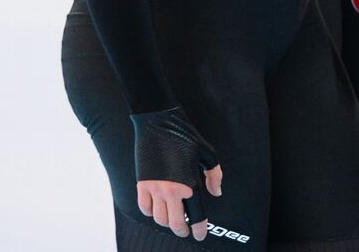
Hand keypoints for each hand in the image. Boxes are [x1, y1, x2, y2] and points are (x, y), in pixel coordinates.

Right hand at [131, 106, 222, 240]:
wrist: (158, 123)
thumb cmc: (186, 136)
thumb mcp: (208, 154)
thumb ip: (214, 176)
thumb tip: (215, 193)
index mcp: (190, 183)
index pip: (196, 214)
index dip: (199, 228)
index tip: (200, 234)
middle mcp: (172, 190)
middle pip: (175, 222)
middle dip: (182, 230)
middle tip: (186, 230)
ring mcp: (154, 188)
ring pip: (159, 218)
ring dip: (167, 222)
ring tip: (173, 219)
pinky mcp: (142, 184)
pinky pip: (144, 208)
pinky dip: (151, 213)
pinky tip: (158, 209)